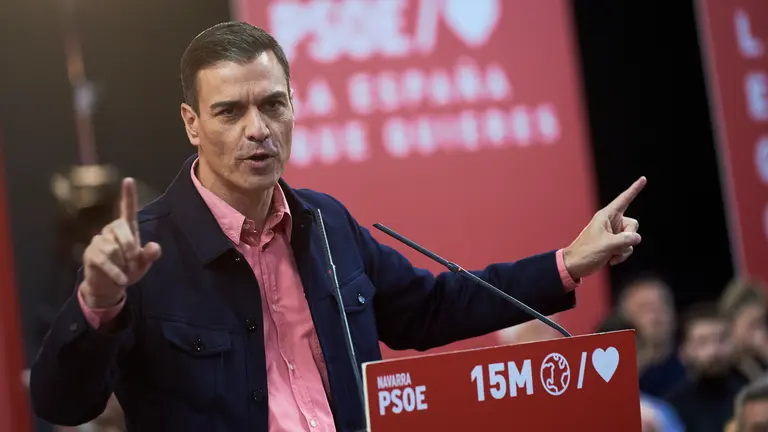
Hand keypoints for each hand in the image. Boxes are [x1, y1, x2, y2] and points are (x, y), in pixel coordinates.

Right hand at [79, 178, 161, 308]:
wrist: (110, 287)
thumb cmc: (127, 270)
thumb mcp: (142, 264)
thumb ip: (150, 255)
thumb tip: (155, 247)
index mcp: (127, 229)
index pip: (127, 209)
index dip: (128, 195)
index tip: (128, 180)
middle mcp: (111, 230)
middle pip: (121, 228)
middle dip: (131, 248)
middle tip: (134, 264)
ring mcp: (99, 241)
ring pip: (113, 248)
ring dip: (123, 263)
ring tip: (124, 272)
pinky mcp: (91, 254)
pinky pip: (105, 259)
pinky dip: (116, 271)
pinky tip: (121, 279)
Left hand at [563, 177, 645, 279]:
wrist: (576, 265)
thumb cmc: (586, 252)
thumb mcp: (607, 245)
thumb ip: (625, 240)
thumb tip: (637, 238)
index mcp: (606, 216)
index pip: (624, 199)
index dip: (634, 189)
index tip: (643, 178)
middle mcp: (611, 222)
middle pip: (633, 225)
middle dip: (627, 238)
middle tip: (612, 246)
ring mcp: (613, 233)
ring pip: (631, 238)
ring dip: (623, 250)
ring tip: (609, 254)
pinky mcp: (614, 243)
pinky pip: (627, 247)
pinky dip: (621, 255)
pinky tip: (610, 260)